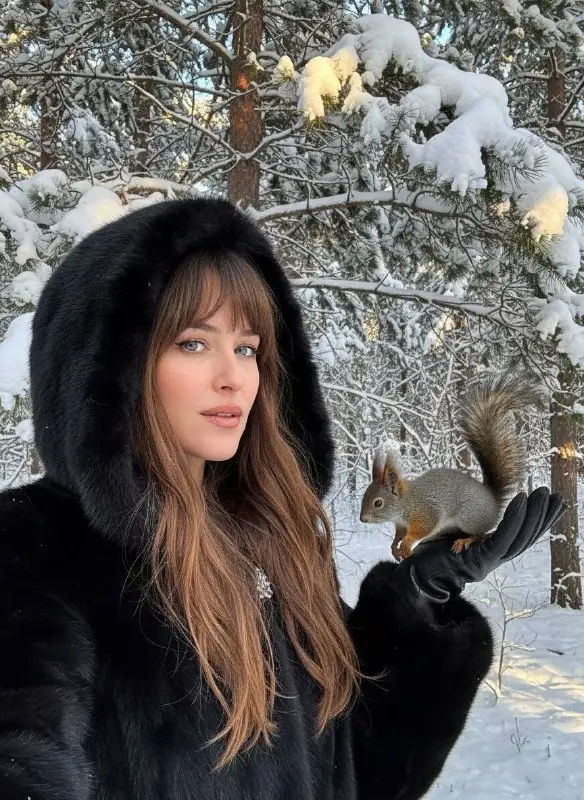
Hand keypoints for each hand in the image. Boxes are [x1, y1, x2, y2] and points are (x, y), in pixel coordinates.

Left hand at [393, 488, 565, 603]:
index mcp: (490, 554)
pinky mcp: (481, 560)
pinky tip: (521, 499)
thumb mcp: (453, 538)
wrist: (413, 578)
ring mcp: (489, 561)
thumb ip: (468, 530)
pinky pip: (502, 537)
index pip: (521, 537)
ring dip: (533, 513)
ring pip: (519, 537)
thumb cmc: (428, 558)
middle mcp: (494, 559)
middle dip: (543, 516)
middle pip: (526, 538)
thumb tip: (471, 515)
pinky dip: (514, 519)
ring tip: (543, 492)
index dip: (539, 522)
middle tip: (558, 496)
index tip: (552, 504)